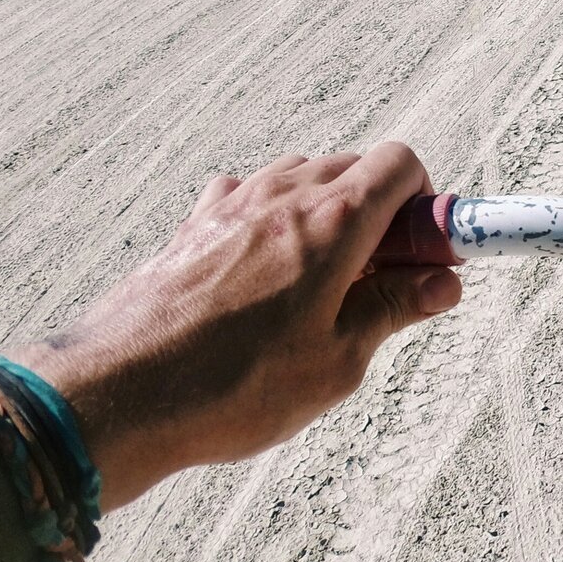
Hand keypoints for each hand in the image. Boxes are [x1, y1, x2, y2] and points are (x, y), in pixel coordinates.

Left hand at [8, 144, 460, 509]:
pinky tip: (263, 274)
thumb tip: (444, 282)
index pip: (401, 164)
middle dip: (383, 212)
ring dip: (327, 214)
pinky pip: (248, 198)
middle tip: (382, 278)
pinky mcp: (192, 227)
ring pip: (301, 179)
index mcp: (333, 223)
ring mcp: (231, 205)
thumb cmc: (232, 387)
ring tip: (322, 282)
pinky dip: (270, 220)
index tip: (427, 255)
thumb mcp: (337, 362)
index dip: (427, 205)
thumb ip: (394, 309)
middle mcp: (283, 196)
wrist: (118, 397)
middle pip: (354, 167)